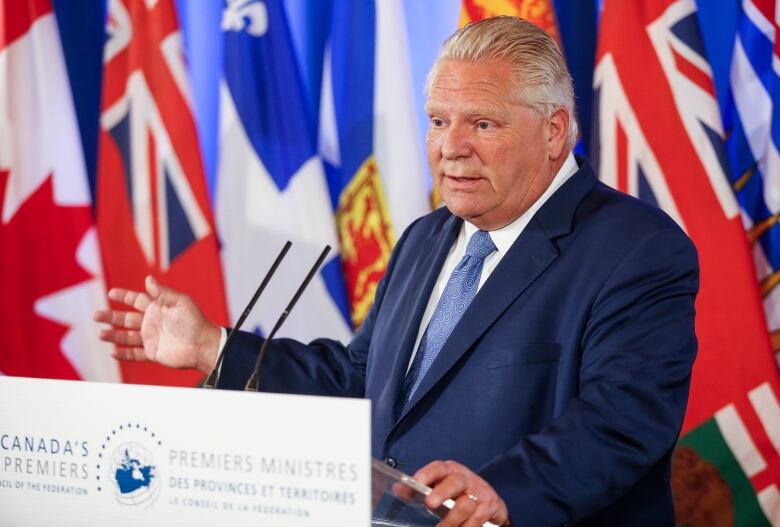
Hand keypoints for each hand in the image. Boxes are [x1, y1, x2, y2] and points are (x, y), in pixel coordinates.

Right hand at [94, 275, 220, 373]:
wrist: (202, 345)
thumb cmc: (194, 321)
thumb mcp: (179, 302)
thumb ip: (162, 293)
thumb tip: (147, 279)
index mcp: (158, 308)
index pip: (136, 300)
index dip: (123, 296)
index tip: (111, 293)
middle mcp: (152, 322)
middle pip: (126, 319)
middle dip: (110, 317)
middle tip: (95, 315)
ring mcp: (151, 338)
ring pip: (127, 337)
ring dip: (113, 335)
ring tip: (100, 334)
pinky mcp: (153, 353)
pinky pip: (134, 354)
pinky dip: (123, 353)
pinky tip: (112, 351)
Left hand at [415, 460, 509, 526]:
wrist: (490, 503)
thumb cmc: (458, 494)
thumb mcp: (440, 488)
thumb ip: (419, 489)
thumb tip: (398, 488)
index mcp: (451, 470)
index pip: (438, 468)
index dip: (427, 473)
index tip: (416, 482)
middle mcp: (466, 478)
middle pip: (455, 481)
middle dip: (442, 492)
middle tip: (429, 504)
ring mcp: (480, 491)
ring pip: (465, 504)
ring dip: (451, 520)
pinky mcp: (490, 505)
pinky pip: (477, 518)